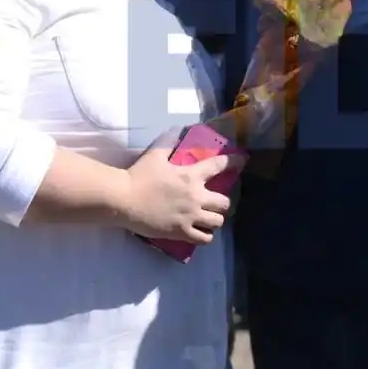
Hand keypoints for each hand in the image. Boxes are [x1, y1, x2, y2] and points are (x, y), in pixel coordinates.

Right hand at [120, 146, 247, 243]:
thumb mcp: (155, 155)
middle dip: (223, 202)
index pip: (219, 166)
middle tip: (215, 203)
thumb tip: (177, 130)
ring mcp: (190, 216)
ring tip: (208, 219)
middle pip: (224, 202)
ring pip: (218, 222)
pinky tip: (201, 233)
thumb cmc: (138, 176)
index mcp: (191, 176)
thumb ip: (169, 142)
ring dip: (215, 220)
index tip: (244, 160)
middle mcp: (196, 196)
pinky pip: (204, 239)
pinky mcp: (181, 232)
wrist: (123, 200)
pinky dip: (205, 236)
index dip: (234, 162)